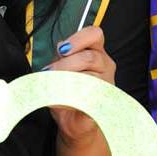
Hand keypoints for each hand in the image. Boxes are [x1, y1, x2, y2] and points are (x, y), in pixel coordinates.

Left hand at [45, 26, 114, 144]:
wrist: (73, 121)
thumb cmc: (68, 93)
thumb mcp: (61, 70)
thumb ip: (61, 58)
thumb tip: (59, 49)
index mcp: (96, 53)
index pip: (94, 34)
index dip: (78, 39)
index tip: (62, 50)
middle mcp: (105, 66)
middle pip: (89, 57)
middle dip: (65, 65)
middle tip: (49, 73)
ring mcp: (107, 85)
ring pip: (89, 78)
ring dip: (66, 83)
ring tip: (53, 89)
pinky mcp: (103, 105)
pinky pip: (87, 99)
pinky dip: (69, 100)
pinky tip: (60, 102)